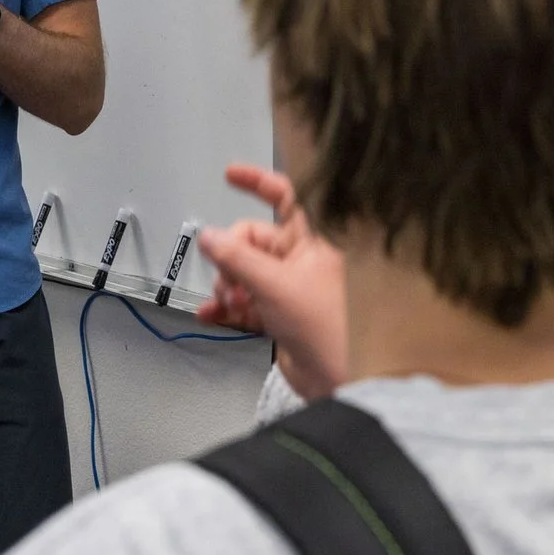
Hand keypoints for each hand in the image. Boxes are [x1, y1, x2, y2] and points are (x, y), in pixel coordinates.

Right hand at [198, 164, 348, 400]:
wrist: (344, 380)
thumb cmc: (332, 329)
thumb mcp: (276, 285)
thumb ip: (237, 258)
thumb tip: (209, 236)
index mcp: (315, 240)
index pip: (286, 197)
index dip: (258, 181)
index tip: (230, 174)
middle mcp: (304, 260)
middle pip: (254, 241)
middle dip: (232, 256)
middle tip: (228, 275)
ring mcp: (292, 289)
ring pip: (247, 273)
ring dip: (228, 285)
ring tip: (227, 300)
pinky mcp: (281, 316)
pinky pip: (246, 303)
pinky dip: (228, 308)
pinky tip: (211, 313)